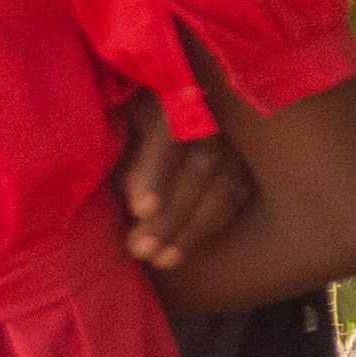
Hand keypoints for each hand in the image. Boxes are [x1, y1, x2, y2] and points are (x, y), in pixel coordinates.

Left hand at [106, 103, 253, 274]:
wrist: (145, 123)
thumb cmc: (121, 131)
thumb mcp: (113, 136)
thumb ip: (121, 162)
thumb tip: (137, 208)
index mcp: (167, 97)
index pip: (167, 135)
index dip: (155, 174)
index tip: (141, 211)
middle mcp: (208, 114)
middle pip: (200, 165)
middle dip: (171, 214)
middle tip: (144, 249)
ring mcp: (232, 139)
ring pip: (223, 186)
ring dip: (193, 229)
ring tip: (162, 259)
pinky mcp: (243, 164)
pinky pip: (235, 198)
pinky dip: (210, 226)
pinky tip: (183, 249)